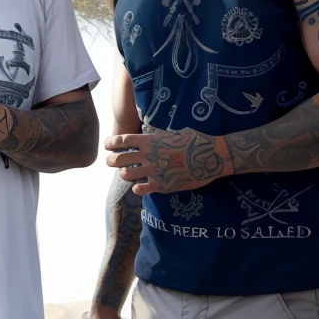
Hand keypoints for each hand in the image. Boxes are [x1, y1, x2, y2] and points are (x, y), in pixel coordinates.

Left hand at [105, 125, 228, 194]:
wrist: (211, 157)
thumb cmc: (195, 141)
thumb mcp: (174, 133)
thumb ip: (158, 135)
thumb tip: (150, 130)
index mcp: (150, 140)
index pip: (122, 140)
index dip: (111, 143)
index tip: (108, 145)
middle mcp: (149, 155)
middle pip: (119, 159)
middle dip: (112, 160)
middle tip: (112, 162)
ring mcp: (154, 171)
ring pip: (126, 174)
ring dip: (124, 174)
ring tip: (127, 174)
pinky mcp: (162, 185)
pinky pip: (140, 189)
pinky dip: (137, 188)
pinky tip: (139, 186)